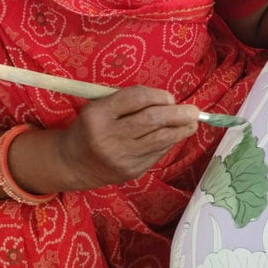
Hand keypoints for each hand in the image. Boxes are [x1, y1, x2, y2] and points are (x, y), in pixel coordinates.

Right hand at [54, 85, 199, 189]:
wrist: (73, 162)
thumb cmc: (91, 127)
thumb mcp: (99, 106)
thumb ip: (129, 102)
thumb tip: (169, 102)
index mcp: (98, 114)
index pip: (135, 98)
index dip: (157, 95)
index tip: (170, 97)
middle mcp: (108, 136)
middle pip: (151, 120)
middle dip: (177, 114)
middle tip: (194, 111)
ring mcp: (120, 157)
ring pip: (159, 139)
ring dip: (181, 129)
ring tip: (192, 123)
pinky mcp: (130, 171)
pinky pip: (157, 153)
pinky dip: (168, 142)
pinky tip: (175, 136)